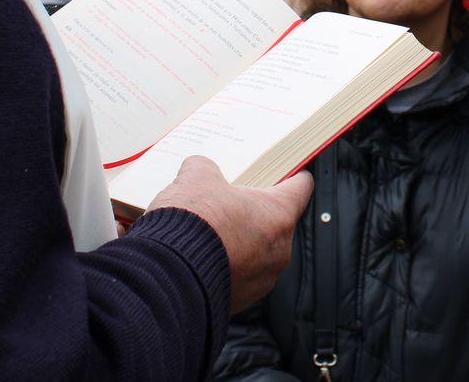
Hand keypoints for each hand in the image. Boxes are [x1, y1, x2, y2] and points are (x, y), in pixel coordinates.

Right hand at [146, 155, 313, 312]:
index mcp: (279, 214)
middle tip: (229, 202)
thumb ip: (205, 168)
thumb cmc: (191, 227)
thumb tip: (199, 169)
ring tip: (210, 232)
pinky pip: (240, 276)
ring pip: (258, 252)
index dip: (292, 176)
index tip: (285, 172)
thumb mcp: (195, 178)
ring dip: (240, 242)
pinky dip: (227, 266)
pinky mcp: (242, 300)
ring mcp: (262, 279)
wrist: (167, 275)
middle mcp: (279, 250)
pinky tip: (202, 256)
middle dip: (254, 212)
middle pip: (277, 222)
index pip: (301, 187)